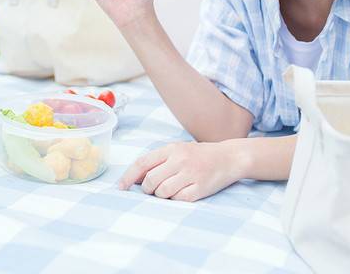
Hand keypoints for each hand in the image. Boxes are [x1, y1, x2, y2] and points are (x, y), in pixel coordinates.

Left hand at [117, 140, 248, 201]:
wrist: (229, 157)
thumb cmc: (199, 155)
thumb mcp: (177, 151)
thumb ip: (157, 161)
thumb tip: (135, 178)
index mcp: (171, 149)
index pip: (142, 163)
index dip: (128, 177)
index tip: (120, 188)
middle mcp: (180, 160)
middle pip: (150, 181)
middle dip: (147, 189)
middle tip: (153, 189)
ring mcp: (190, 174)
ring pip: (162, 192)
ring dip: (162, 195)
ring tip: (171, 189)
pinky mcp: (200, 189)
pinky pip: (178, 200)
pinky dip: (176, 199)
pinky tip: (183, 192)